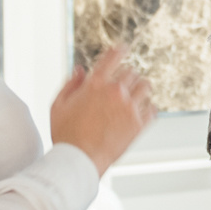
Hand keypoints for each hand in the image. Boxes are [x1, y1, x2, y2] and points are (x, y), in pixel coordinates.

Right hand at [50, 46, 154, 172]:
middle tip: (123, 83)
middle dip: (126, 76)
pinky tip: (142, 111)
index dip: (119, 50)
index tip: (123, 48)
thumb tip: (80, 70)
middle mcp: (115, 92)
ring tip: (136, 94)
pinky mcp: (138, 124)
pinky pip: (152, 109)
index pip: (113, 57)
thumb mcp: (58, 105)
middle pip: (131, 72)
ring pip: (145, 86)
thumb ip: (70, 84)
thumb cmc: (66, 135)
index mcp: (95, 84)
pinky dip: (148, 108)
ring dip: (140, 88)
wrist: (79, 160)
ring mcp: (129, 108)